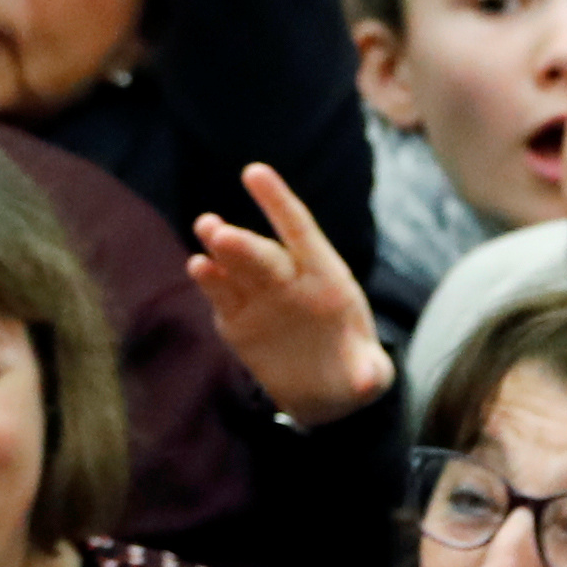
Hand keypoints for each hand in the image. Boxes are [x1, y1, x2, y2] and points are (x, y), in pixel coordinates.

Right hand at [189, 164, 394, 427]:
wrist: (324, 392)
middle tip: (216, 230)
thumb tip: (368, 380)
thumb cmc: (353, 371)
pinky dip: (210, 279)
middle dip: (242, 243)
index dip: (278, 203)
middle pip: (264, 255)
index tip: (254, 173)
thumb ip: (369, 373)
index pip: (300, 232)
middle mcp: (289, 280)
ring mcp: (260, 298)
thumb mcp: (368, 375)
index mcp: (327, 279)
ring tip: (205, 227)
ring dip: (219, 248)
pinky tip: (197, 265)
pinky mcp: (237, 319)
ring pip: (237, 266)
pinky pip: (222, 295)